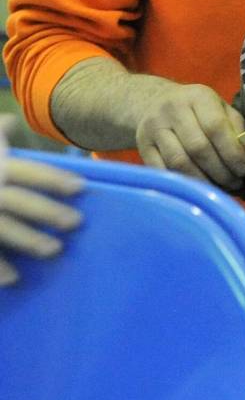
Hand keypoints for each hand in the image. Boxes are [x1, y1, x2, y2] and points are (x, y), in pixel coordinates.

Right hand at [0, 134, 83, 285]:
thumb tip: (9, 120)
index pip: (29, 172)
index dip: (54, 178)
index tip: (80, 187)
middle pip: (20, 201)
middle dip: (48, 211)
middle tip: (76, 222)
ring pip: (4, 228)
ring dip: (28, 240)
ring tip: (54, 250)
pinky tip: (15, 279)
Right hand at [135, 83, 244, 189]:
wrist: (154, 103)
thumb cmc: (197, 110)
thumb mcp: (220, 109)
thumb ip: (236, 130)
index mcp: (198, 96)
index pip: (216, 127)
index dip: (234, 153)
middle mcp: (173, 109)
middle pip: (198, 148)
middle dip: (222, 171)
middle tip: (237, 183)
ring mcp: (154, 128)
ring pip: (180, 163)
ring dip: (204, 182)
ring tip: (221, 188)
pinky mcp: (143, 147)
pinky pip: (164, 172)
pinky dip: (184, 184)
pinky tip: (199, 188)